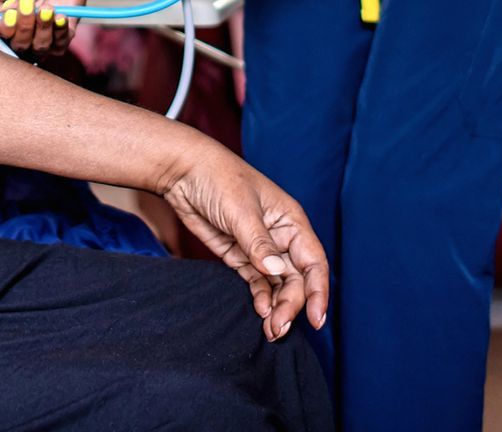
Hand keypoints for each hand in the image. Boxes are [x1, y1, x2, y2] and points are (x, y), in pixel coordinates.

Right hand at [0, 0, 84, 55]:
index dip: (7, 28)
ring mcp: (43, 33)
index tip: (13, 13)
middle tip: (31, 6)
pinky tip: (61, 16)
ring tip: (49, 9)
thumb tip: (8, 11)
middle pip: (21, 44)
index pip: (3, 33)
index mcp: (6, 17)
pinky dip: (61, 32)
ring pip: (40, 47)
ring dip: (44, 31)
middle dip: (25, 28)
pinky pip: (61, 44)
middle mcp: (24, 29)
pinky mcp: (62, 33)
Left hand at [159, 150, 329, 340]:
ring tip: (271, 330)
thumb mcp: (240, 211)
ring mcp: (260, 248)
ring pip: (278, 284)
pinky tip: (260, 311)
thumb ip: (259, 244)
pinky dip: (261, 297)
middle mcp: (280, 237)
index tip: (315, 319)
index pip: (313, 262)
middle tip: (279, 329)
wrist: (183, 171)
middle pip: (296, 279)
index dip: (318, 292)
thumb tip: (277, 272)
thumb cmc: (218, 178)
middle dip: (291, 305)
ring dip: (277, 307)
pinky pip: (256, 282)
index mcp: (291, 221)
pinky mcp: (239, 255)